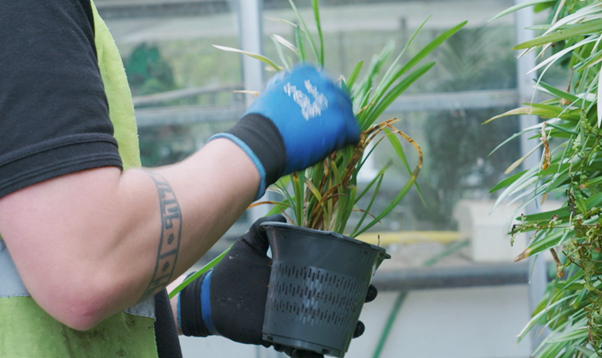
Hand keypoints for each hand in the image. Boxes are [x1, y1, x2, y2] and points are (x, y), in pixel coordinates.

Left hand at [178, 215, 375, 356]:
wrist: (207, 299)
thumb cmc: (229, 271)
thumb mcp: (248, 245)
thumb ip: (263, 229)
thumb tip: (284, 218)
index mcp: (295, 277)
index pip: (327, 275)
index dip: (349, 275)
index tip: (367, 271)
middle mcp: (296, 299)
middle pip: (333, 302)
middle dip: (355, 302)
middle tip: (368, 295)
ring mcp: (289, 319)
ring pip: (322, 328)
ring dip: (342, 330)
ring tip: (355, 327)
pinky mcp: (276, 335)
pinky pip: (299, 348)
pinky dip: (312, 353)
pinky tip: (324, 351)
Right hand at [211, 64, 359, 197]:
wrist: (262, 140)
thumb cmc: (262, 122)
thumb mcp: (273, 92)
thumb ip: (289, 87)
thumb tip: (291, 85)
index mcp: (307, 71)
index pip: (324, 83)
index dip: (321, 100)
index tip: (315, 112)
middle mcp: (324, 82)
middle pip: (340, 96)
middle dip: (334, 111)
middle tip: (324, 128)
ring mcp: (334, 102)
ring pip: (348, 114)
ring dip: (340, 126)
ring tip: (327, 140)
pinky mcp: (341, 123)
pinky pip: (353, 133)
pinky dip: (346, 141)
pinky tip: (334, 148)